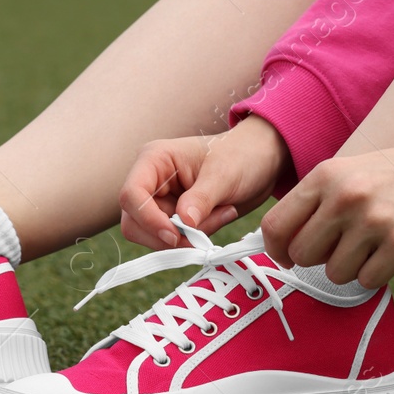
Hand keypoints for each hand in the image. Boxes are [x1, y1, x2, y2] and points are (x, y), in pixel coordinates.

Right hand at [118, 116, 289, 250]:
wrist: (262, 161)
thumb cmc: (242, 155)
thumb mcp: (225, 174)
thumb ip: (202, 198)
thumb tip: (183, 223)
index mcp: (154, 160)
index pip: (131, 195)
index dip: (148, 219)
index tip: (175, 235)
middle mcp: (151, 180)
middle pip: (135, 222)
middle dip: (169, 234)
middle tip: (204, 232)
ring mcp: (162, 200)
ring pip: (154, 235)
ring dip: (187, 237)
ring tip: (221, 215)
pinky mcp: (175, 217)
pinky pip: (174, 239)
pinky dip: (196, 238)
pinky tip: (220, 217)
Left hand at [260, 107, 393, 288]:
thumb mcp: (355, 170)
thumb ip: (320, 200)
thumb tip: (286, 243)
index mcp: (328, 174)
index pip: (276, 225)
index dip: (278, 249)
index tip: (290, 257)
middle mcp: (346, 196)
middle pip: (302, 255)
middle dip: (321, 259)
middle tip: (347, 247)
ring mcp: (375, 220)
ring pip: (335, 273)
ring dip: (353, 267)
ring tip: (377, 243)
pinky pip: (368, 281)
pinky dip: (378, 273)